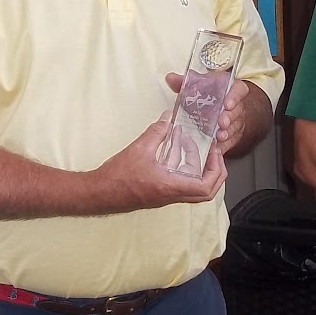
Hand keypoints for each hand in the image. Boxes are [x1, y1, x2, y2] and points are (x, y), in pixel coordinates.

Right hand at [91, 114, 227, 210]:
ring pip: (193, 189)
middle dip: (215, 172)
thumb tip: (169, 116)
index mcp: (171, 186)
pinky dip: (184, 170)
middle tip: (212, 153)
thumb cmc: (117, 176)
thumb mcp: (139, 148)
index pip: (206, 186)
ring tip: (191, 146)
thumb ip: (157, 131)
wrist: (99, 193)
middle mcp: (171, 195)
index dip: (216, 170)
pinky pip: (180, 185)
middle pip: (206, 192)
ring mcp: (165, 197)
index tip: (214, 152)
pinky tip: (173, 152)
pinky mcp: (158, 195)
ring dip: (198, 169)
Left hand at [165, 73, 258, 154]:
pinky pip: (231, 141)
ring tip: (219, 136)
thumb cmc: (207, 94)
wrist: (214, 106)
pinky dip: (223, 145)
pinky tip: (216, 148)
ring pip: (235, 127)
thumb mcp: (196, 86)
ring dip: (227, 132)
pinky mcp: (232, 135)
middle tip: (222, 122)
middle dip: (229, 117)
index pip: (239, 90)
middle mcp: (236, 105)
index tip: (227, 103)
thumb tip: (170, 78)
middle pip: (237, 111)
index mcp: (229, 89)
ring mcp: (235, 121)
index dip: (234, 96)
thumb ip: (184, 82)